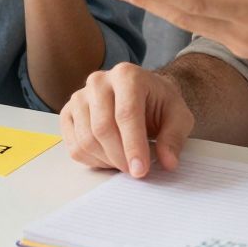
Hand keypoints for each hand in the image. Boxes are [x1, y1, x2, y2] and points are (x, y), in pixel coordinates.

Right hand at [59, 62, 194, 177]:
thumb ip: (174, 138)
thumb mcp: (179, 117)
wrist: (143, 94)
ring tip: (124, 162)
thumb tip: (168, 162)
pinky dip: (92, 160)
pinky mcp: (68, 112)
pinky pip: (74, 146)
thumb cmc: (159, 104)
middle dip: (120, 157)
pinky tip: (109, 158)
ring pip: (86, 139)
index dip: (133, 146)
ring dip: (107, 161)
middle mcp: (99, 81)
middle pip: (102, 128)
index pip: (126, 114)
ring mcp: (80, 96)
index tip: (141, 170)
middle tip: (135, 171)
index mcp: (127, 75)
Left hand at [113, 0, 247, 89]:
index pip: (203, 2)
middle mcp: (242, 33)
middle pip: (186, 15)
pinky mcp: (243, 45)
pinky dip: (179, 14)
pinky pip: (203, 28)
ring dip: (159, 7)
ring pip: (191, 22)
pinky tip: (163, 5)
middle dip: (150, 0)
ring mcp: (240, 42)